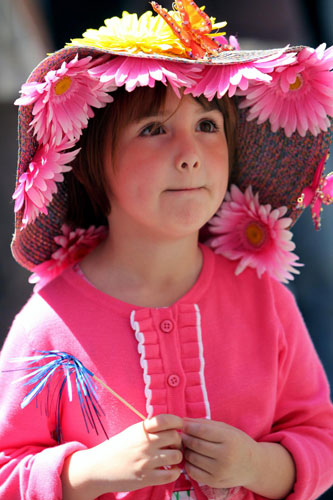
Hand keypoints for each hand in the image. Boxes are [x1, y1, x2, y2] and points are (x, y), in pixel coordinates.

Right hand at [62, 414, 183, 499]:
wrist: (99, 468)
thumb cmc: (118, 448)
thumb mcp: (132, 432)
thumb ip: (150, 428)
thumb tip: (172, 425)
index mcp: (141, 429)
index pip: (166, 420)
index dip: (177, 421)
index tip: (179, 425)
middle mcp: (145, 443)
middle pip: (175, 437)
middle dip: (178, 441)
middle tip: (173, 445)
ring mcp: (146, 461)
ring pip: (177, 456)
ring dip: (177, 457)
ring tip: (171, 458)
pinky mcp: (146, 478)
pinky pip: (171, 475)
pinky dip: (175, 472)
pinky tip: (170, 470)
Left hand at [182, 418, 256, 488]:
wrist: (253, 466)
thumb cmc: (238, 442)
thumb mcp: (226, 429)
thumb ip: (205, 424)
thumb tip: (183, 421)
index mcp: (229, 439)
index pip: (202, 431)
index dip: (189, 426)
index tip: (182, 423)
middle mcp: (225, 456)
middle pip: (195, 444)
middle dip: (185, 437)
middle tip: (182, 434)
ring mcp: (220, 471)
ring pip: (192, 458)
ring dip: (185, 450)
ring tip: (187, 445)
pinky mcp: (214, 482)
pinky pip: (193, 472)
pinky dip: (188, 463)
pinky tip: (191, 457)